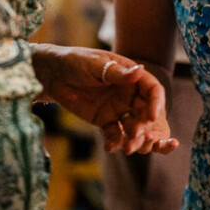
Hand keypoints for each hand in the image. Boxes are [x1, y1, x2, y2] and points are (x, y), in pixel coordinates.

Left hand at [32, 44, 178, 155]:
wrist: (53, 75)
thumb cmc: (76, 61)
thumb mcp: (95, 65)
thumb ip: (117, 73)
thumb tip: (140, 70)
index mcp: (132, 77)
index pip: (152, 90)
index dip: (156, 103)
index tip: (151, 116)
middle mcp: (129, 94)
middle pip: (146, 112)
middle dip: (145, 126)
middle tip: (136, 134)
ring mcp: (118, 109)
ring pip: (133, 127)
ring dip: (134, 138)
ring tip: (128, 147)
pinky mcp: (105, 121)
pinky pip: (114, 135)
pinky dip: (114, 142)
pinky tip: (110, 147)